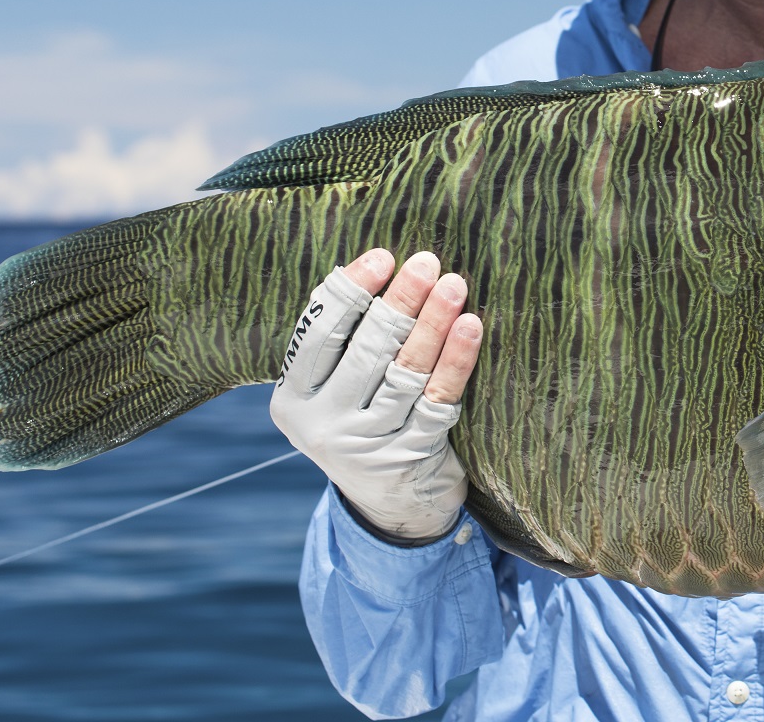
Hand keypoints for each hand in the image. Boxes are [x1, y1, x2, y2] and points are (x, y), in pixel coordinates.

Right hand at [269, 248, 483, 540]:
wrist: (391, 507)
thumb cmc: (363, 420)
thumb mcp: (335, 389)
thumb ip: (343, 340)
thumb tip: (376, 265)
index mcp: (292, 399)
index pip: (316, 334)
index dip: (351, 292)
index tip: (383, 257)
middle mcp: (322, 425)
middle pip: (365, 350)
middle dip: (400, 301)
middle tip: (427, 261)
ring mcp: (366, 446)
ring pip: (404, 372)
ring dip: (432, 324)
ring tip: (453, 286)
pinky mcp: (409, 459)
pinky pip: (438, 399)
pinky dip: (456, 361)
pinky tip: (471, 329)